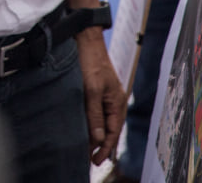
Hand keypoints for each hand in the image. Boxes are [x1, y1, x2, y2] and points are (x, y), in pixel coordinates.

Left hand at [77, 34, 124, 165]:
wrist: (85, 40)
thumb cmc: (90, 62)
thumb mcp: (91, 89)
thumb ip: (94, 114)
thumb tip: (98, 138)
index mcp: (117, 102)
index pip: (113, 132)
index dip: (105, 148)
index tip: (96, 161)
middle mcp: (114, 102)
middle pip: (109, 130)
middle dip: (101, 146)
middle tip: (90, 161)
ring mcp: (106, 97)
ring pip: (102, 122)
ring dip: (95, 136)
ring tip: (86, 150)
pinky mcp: (97, 92)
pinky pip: (96, 113)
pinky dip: (91, 124)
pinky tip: (84, 130)